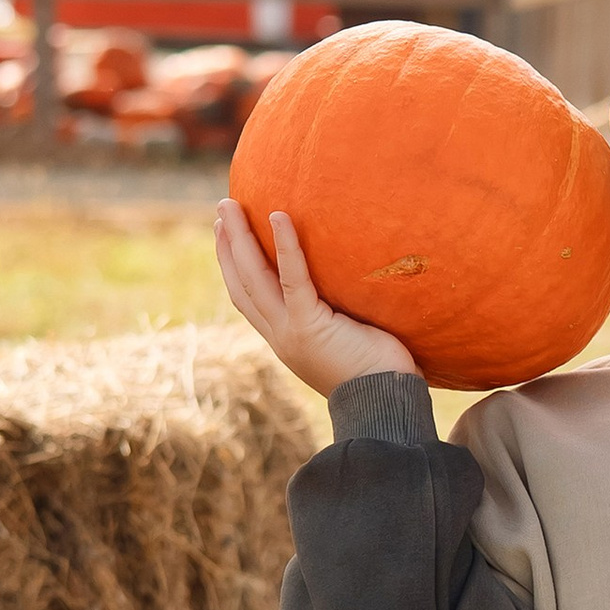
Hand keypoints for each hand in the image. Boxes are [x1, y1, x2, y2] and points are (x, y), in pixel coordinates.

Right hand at [215, 199, 420, 394]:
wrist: (386, 405)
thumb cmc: (382, 374)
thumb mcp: (349, 338)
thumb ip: (339, 315)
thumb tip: (352, 285)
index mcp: (286, 340)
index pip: (249, 298)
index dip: (233, 265)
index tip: (225, 234)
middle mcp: (280, 336)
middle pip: (242, 283)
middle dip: (228, 245)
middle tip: (223, 208)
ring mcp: (290, 332)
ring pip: (254, 278)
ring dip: (239, 239)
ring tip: (230, 204)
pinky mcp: (309, 326)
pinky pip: (292, 279)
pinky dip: (284, 246)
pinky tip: (278, 216)